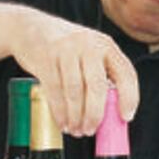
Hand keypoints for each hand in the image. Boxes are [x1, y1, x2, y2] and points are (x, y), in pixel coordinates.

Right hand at [11, 11, 137, 135]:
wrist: (29, 27)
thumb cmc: (66, 47)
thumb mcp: (90, 52)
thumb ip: (102, 74)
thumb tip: (112, 112)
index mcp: (106, 45)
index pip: (126, 74)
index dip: (129, 98)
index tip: (126, 117)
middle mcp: (89, 45)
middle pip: (97, 87)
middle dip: (95, 114)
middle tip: (91, 130)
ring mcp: (66, 50)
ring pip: (75, 92)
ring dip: (76, 116)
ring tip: (76, 130)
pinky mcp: (45, 58)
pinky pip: (55, 91)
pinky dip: (59, 111)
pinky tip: (63, 122)